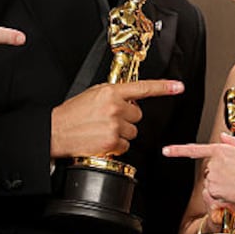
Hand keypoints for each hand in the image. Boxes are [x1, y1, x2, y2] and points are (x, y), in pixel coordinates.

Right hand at [50, 79, 184, 158]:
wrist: (55, 132)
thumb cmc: (71, 114)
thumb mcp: (92, 94)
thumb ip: (113, 94)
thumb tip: (129, 97)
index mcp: (110, 92)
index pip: (142, 88)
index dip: (163, 87)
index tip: (178, 87)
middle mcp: (115, 107)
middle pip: (138, 115)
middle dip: (126, 119)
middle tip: (108, 120)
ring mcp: (115, 126)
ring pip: (133, 132)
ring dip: (121, 133)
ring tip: (102, 130)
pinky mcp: (113, 142)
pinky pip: (126, 146)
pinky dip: (116, 146)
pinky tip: (102, 140)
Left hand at [163, 133, 234, 217]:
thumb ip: (233, 142)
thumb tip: (224, 135)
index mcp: (220, 151)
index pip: (194, 149)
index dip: (178, 150)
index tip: (166, 150)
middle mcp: (213, 164)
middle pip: (210, 168)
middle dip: (219, 171)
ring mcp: (212, 178)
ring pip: (212, 181)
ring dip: (221, 183)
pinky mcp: (213, 191)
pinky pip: (214, 193)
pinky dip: (221, 193)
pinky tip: (233, 191)